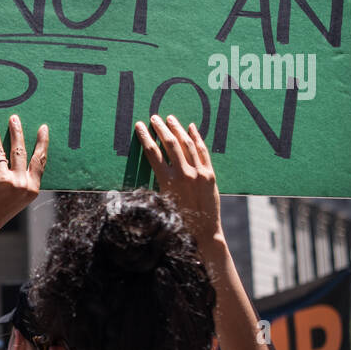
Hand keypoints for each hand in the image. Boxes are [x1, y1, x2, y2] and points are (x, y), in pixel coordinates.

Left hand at [0, 116, 47, 240]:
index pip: (40, 160)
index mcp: (31, 189)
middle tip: (14, 117)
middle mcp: (20, 183)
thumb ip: (22, 182)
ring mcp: (3, 178)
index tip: (42, 128)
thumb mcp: (17, 200)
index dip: (42, 142)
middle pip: (20, 150)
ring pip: (1, 148)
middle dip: (17, 130)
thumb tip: (20, 155)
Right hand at [136, 114, 222, 246]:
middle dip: (161, 128)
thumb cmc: (178, 219)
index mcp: (167, 181)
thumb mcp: (163, 200)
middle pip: (170, 144)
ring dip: (177, 129)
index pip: (153, 153)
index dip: (146, 137)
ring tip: (170, 119)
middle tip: (154, 117)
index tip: (140, 126)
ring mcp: (199, 173)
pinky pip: (202, 151)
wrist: (202, 231)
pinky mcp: (210, 174)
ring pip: (186, 144)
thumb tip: (154, 161)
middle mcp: (183, 174)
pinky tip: (191, 128)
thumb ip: (160, 180)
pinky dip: (196, 138)